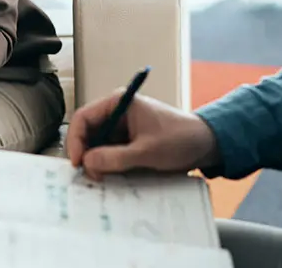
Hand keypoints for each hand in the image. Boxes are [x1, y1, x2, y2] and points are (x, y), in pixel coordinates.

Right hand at [66, 93, 219, 179]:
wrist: (206, 144)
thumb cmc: (180, 139)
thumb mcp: (147, 151)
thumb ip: (115, 157)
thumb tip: (87, 162)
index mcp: (119, 102)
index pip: (83, 117)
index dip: (75, 140)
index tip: (77, 162)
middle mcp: (116, 112)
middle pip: (87, 133)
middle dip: (85, 154)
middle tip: (90, 176)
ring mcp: (121, 128)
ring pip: (96, 145)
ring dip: (96, 162)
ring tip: (101, 178)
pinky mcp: (127, 142)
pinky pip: (108, 153)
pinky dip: (106, 165)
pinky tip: (110, 177)